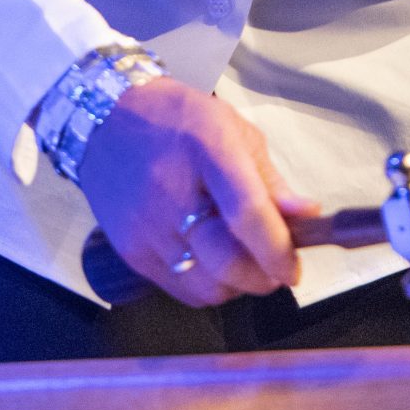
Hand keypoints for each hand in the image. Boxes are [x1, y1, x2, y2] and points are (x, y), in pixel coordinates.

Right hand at [77, 78, 317, 307]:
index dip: (278, 250)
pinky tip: (212, 263)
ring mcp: (147, 227)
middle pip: (228, 263)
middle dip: (264, 277)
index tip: (295, 267)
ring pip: (207, 287)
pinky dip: (207, 286)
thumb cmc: (177, 120)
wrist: (104, 119)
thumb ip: (269, 179)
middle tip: (275, 267)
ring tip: (242, 262)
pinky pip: (181, 289)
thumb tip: (305, 216)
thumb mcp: (232, 130)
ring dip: (236, 285)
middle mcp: (171, 193)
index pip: (247, 214)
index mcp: (206, 150)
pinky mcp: (130, 250)